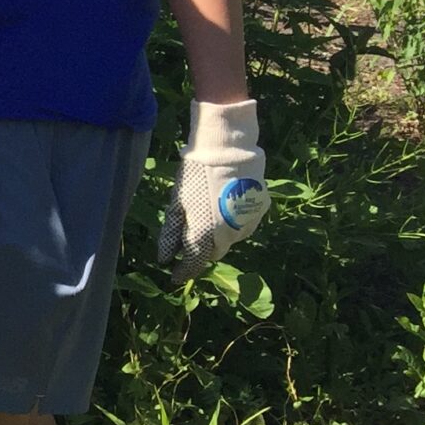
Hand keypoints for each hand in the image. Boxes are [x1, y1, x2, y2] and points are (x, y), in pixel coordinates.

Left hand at [159, 99, 267, 284]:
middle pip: (214, 252)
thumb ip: (172, 234)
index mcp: (206, 234)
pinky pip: (244, 224)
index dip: (184, 271)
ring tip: (207, 216)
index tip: (175, 276)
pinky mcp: (260, 211)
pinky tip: (224, 205)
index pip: (195, 262)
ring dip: (218, 236)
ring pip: (230, 239)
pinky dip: (232, 222)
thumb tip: (164, 258)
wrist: (227, 149)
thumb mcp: (177, 204)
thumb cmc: (195, 175)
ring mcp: (249, 223)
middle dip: (201, 251)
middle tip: (189, 241)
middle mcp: (231, 235)